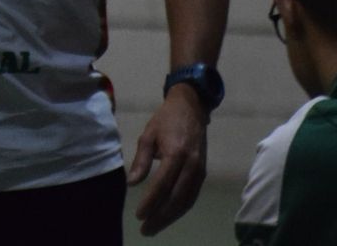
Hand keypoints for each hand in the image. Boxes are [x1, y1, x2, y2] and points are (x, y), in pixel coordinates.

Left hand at [127, 87, 207, 236]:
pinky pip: (192, 196)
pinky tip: (169, 215)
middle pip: (176, 198)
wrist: (192, 108)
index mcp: (176, 152)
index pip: (162, 184)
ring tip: (155, 227)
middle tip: (145, 229)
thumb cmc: (166, 119)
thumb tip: (133, 183)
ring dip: (171, 217)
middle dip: (160, 216)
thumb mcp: (148, 134)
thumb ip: (141, 160)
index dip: (151, 202)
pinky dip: (180, 209)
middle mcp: (191, 164)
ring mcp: (200, 170)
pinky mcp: (203, 173)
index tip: (139, 215)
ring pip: (186, 201)